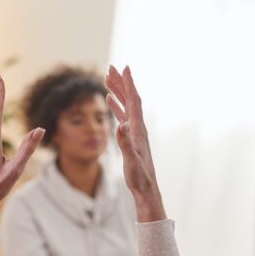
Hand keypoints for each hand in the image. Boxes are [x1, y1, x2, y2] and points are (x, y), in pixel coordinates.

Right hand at [104, 65, 164, 221]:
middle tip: (111, 68)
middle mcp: (138, 127)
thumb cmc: (139, 176)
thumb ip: (125, 143)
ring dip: (118, 91)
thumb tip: (120, 126)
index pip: (134, 101)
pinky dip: (116, 105)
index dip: (128, 84)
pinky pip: (123, 115)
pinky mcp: (132, 137)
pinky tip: (110, 101)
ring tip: (107, 79)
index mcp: (138, 129)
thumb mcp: (131, 161)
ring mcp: (135, 131)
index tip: (124, 68)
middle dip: (121, 83)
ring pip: (126, 105)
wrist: (146, 188)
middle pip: (130, 99)